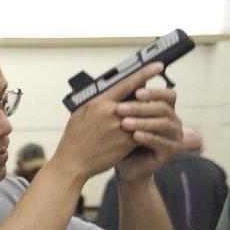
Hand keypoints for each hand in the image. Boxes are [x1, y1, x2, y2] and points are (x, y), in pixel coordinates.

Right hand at [51, 62, 171, 183]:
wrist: (72, 163)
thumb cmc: (74, 139)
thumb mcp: (80, 114)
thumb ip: (98, 102)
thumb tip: (111, 91)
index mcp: (99, 103)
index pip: (127, 83)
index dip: (145, 73)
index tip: (158, 66)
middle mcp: (110, 113)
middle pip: (139, 100)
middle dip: (145, 100)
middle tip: (151, 99)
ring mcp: (120, 128)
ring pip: (142, 117)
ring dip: (145, 118)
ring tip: (142, 121)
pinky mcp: (126, 142)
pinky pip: (140, 133)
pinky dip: (141, 134)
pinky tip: (136, 136)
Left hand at [114, 86, 182, 184]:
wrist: (124, 166)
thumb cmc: (122, 140)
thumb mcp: (123, 119)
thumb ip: (127, 102)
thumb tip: (122, 79)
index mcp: (164, 110)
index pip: (167, 95)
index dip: (155, 91)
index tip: (137, 91)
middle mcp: (173, 121)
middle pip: (163, 108)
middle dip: (141, 107)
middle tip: (121, 108)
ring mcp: (175, 136)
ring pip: (163, 124)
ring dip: (143, 122)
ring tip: (125, 123)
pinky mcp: (171, 151)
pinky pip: (161, 142)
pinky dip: (148, 137)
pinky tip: (135, 136)